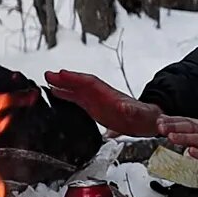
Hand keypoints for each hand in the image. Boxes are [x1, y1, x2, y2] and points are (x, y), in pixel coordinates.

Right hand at [44, 70, 161, 136]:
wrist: (150, 122)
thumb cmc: (146, 117)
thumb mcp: (141, 116)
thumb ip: (132, 112)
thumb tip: (126, 109)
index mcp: (111, 97)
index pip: (91, 84)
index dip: (76, 79)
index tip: (62, 74)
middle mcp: (102, 96)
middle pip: (81, 84)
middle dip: (65, 79)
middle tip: (47, 75)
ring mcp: (98, 101)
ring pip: (77, 90)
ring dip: (63, 85)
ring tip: (47, 81)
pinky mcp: (96, 109)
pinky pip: (78, 100)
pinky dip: (66, 95)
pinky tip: (56, 93)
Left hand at [156, 115, 197, 178]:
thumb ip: (193, 135)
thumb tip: (175, 132)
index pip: (187, 122)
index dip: (172, 120)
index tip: (158, 119)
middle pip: (190, 127)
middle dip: (174, 126)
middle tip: (160, 126)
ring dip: (184, 137)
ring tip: (172, 136)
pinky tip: (192, 152)